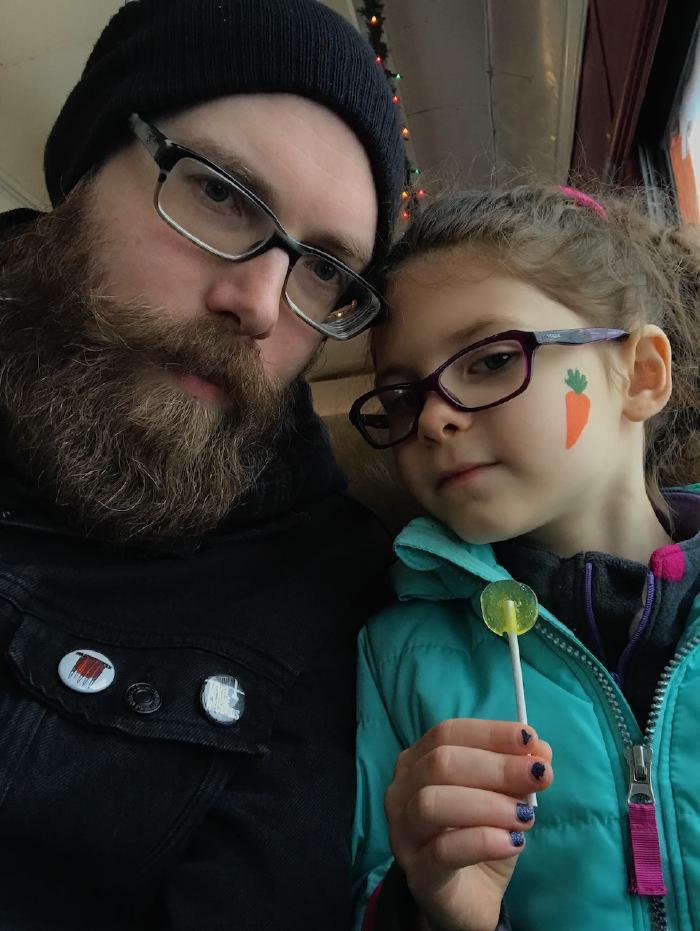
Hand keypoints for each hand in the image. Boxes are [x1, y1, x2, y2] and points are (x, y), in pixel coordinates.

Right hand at [384, 719, 552, 930]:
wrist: (469, 899)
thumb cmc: (480, 836)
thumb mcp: (504, 799)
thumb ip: (517, 773)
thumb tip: (540, 750)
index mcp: (417, 762)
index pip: (447, 733)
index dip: (489, 733)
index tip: (530, 740)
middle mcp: (401, 791)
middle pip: (440, 763)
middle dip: (496, 766)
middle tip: (539, 776)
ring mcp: (403, 834)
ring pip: (432, 803)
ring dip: (487, 804)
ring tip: (525, 816)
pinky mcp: (417, 874)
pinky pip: (443, 851)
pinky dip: (482, 841)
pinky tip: (513, 842)